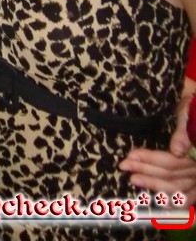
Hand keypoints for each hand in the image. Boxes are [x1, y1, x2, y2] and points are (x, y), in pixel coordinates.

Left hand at [119, 86, 195, 203]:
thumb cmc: (191, 111)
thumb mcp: (187, 114)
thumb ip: (182, 133)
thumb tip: (177, 152)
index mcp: (195, 151)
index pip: (170, 161)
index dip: (149, 159)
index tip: (129, 155)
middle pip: (170, 174)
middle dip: (145, 171)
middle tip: (124, 166)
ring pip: (176, 187)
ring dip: (154, 185)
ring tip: (133, 180)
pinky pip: (188, 197)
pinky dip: (174, 201)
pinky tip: (159, 203)